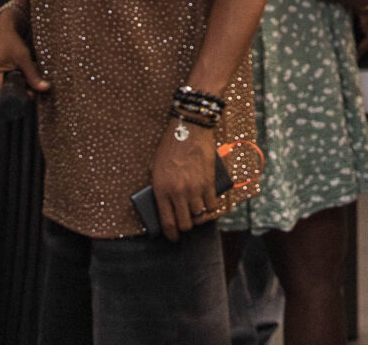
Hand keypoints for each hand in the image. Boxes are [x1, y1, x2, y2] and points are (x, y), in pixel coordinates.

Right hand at [0, 6, 48, 95]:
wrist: (4, 25)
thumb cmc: (8, 39)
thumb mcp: (23, 57)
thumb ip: (33, 75)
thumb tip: (44, 88)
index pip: (4, 98)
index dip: (19, 98)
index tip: (32, 95)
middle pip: (8, 94)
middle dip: (23, 90)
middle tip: (35, 85)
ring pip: (11, 86)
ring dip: (22, 83)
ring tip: (30, 74)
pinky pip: (10, 79)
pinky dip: (20, 76)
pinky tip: (26, 70)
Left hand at [150, 119, 219, 239]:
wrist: (189, 129)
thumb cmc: (169, 147)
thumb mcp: (156, 169)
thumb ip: (160, 189)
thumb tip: (165, 208)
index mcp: (162, 190)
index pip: (167, 223)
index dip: (171, 235)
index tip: (173, 238)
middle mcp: (178, 193)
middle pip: (185, 224)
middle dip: (185, 227)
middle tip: (185, 223)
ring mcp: (195, 188)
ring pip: (199, 217)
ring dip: (198, 216)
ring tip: (196, 211)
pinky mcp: (209, 182)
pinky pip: (212, 205)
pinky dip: (210, 207)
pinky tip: (207, 203)